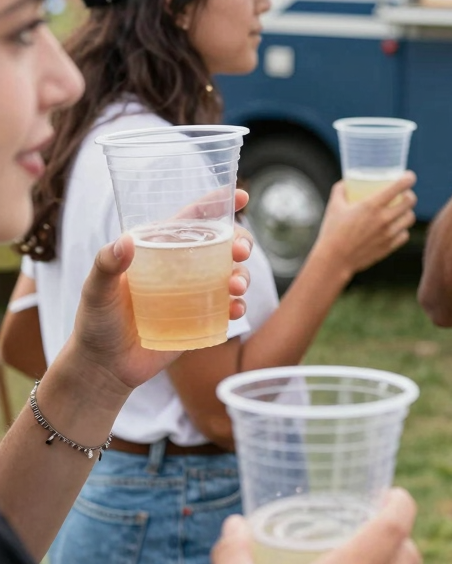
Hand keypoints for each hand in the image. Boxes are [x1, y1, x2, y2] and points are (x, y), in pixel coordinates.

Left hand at [65, 189, 252, 395]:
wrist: (104, 367)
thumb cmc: (96, 322)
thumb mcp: (96, 289)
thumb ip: (106, 264)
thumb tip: (126, 240)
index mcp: (159, 250)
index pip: (192, 220)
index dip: (217, 204)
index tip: (241, 196)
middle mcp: (182, 267)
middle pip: (221, 245)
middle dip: (240, 242)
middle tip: (241, 251)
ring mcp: (194, 293)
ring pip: (231, 274)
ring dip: (243, 276)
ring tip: (237, 288)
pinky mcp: (201, 318)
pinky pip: (228, 307)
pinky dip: (238, 306)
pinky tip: (235, 310)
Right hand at [318, 173, 416, 278]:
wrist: (334, 260)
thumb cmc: (332, 231)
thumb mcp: (334, 206)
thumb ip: (341, 190)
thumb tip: (347, 182)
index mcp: (372, 205)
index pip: (399, 186)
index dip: (408, 178)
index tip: (409, 176)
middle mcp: (384, 218)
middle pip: (410, 201)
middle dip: (409, 194)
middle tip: (404, 194)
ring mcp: (388, 234)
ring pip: (410, 218)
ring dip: (407, 211)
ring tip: (400, 211)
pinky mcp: (389, 247)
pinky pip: (404, 234)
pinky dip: (402, 229)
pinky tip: (396, 227)